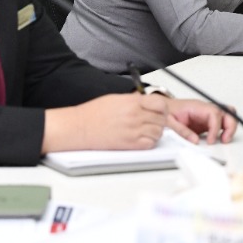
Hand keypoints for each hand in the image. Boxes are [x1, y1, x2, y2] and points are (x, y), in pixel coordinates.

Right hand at [42, 93, 167, 151]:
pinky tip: (141, 138)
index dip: (162, 108)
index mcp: (132, 102)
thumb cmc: (94, 114)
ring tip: (144, 130)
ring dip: (155, 132)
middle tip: (151, 121)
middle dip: (159, 120)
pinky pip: (150, 144)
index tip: (159, 110)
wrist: (81, 127)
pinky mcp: (130, 144)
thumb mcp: (117, 99)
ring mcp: (134, 131)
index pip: (160, 104)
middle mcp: (135, 116)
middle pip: (161, 119)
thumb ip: (135, 101)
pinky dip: (149, 142)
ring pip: (158, 133)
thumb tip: (147, 103)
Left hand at [163, 98, 237, 144]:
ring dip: (230, 128)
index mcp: (197, 106)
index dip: (215, 128)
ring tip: (224, 140)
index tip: (211, 140)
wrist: (164, 108)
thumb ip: (182, 131)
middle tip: (224, 140)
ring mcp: (208, 114)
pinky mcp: (208, 121)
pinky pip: (222, 123)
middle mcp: (205, 109)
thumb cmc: (167, 111)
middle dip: (230, 127)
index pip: (214, 113)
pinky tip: (219, 139)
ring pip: (228, 116)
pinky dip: (225, 130)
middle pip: (227, 112)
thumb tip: (194, 141)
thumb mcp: (170, 121)